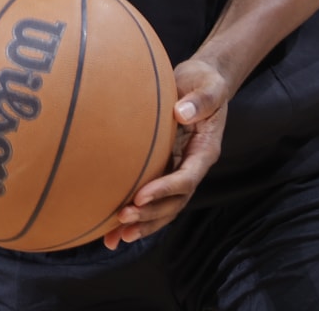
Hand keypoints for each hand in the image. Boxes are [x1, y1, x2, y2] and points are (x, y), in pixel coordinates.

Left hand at [103, 55, 230, 248]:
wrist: (199, 81)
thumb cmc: (204, 80)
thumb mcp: (209, 84)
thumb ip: (200, 99)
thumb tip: (181, 113)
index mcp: (204, 151)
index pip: (187, 179)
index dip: (165, 189)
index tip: (140, 195)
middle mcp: (192, 166)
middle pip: (174, 202)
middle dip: (150, 214)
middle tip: (122, 219)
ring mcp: (177, 170)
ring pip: (163, 208)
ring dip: (142, 223)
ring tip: (115, 237)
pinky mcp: (163, 168)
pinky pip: (150, 197)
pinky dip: (135, 215)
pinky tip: (110, 231)